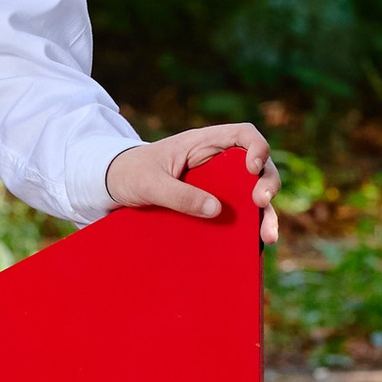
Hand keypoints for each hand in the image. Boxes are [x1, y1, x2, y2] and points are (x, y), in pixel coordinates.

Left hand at [104, 121, 279, 248]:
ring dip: (265, 214)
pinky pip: (239, 214)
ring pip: (253, 194)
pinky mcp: (214, 204)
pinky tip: (255, 247)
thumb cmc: (130, 173)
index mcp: (203, 144)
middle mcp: (218, 162)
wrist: (114, 186)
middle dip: (267, 184)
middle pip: (258, 166)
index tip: (253, 168)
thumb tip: (216, 210)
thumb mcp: (150, 183)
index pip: (243, 135)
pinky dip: (249, 228)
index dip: (257, 147)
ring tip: (267, 238)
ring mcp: (219, 185)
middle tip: (261, 203)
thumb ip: (179, 195)